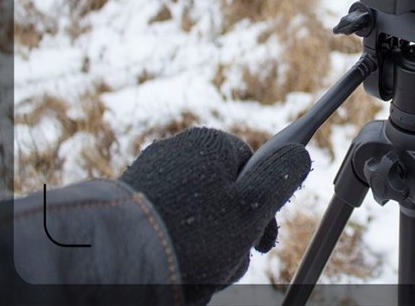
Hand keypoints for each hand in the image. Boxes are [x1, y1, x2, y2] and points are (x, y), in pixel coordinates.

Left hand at [120, 127, 310, 304]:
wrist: (114, 259)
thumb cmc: (191, 233)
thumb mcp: (252, 205)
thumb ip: (282, 176)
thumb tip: (300, 154)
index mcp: (211, 144)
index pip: (255, 169)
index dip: (264, 208)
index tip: (263, 240)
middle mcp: (179, 151)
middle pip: (225, 196)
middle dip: (233, 233)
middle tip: (227, 259)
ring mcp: (152, 176)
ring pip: (198, 216)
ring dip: (207, 246)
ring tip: (198, 269)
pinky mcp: (131, 203)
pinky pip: (169, 224)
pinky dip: (177, 247)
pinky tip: (174, 268)